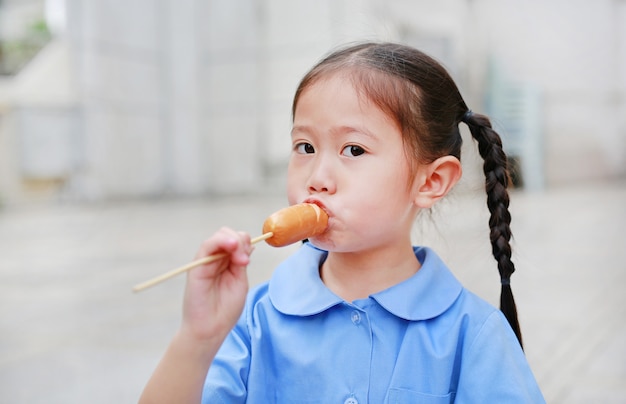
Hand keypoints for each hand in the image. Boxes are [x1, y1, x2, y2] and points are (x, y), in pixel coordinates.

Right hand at [181, 227, 251, 343]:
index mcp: (227, 263)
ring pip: (219, 236)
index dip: (245, 243)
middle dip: (241, 241)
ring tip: (240, 258)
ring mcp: (206, 262)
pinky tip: (231, 246)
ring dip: (233, 241)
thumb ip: (241, 263)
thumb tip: (249, 244)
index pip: (237, 241)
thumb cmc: (225, 310)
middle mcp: (216, 259)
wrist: (210, 330)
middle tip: (244, 260)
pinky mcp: (196, 267)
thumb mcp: (239, 282)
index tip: (249, 257)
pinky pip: (206, 246)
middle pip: (228, 235)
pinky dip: (220, 241)